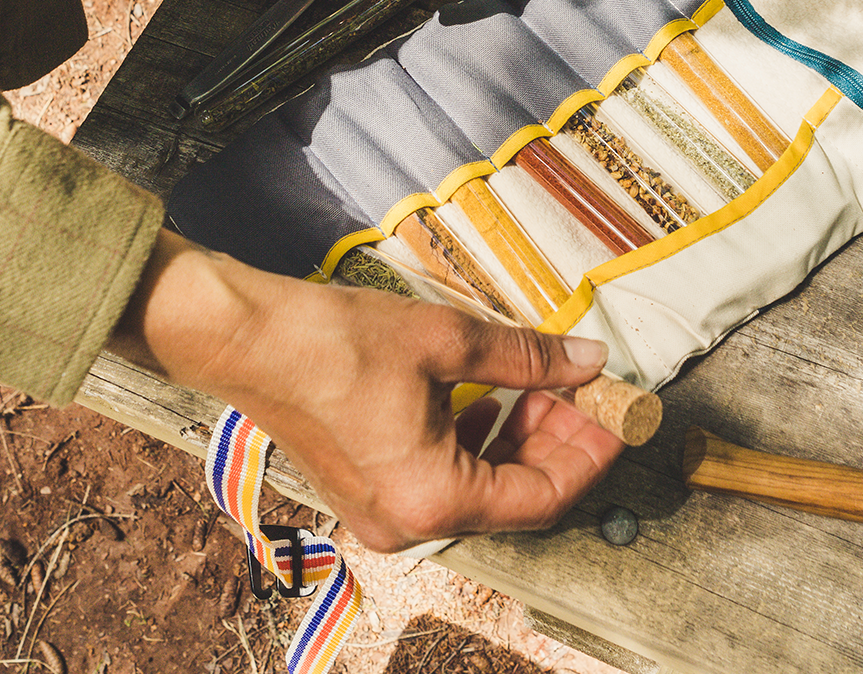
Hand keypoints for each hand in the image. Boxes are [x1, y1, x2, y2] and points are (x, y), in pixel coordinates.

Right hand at [109, 231, 622, 551]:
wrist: (246, 339)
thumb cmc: (334, 343)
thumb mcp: (446, 341)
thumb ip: (527, 357)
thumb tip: (587, 361)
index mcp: (434, 499)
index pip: (542, 497)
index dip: (588, 456)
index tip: (616, 416)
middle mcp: (408, 523)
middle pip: (512, 498)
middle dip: (556, 444)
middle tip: (582, 393)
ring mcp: (382, 511)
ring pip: (479, 489)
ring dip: (516, 441)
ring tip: (538, 387)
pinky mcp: (366, 489)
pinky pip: (441, 481)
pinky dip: (475, 444)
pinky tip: (485, 400)